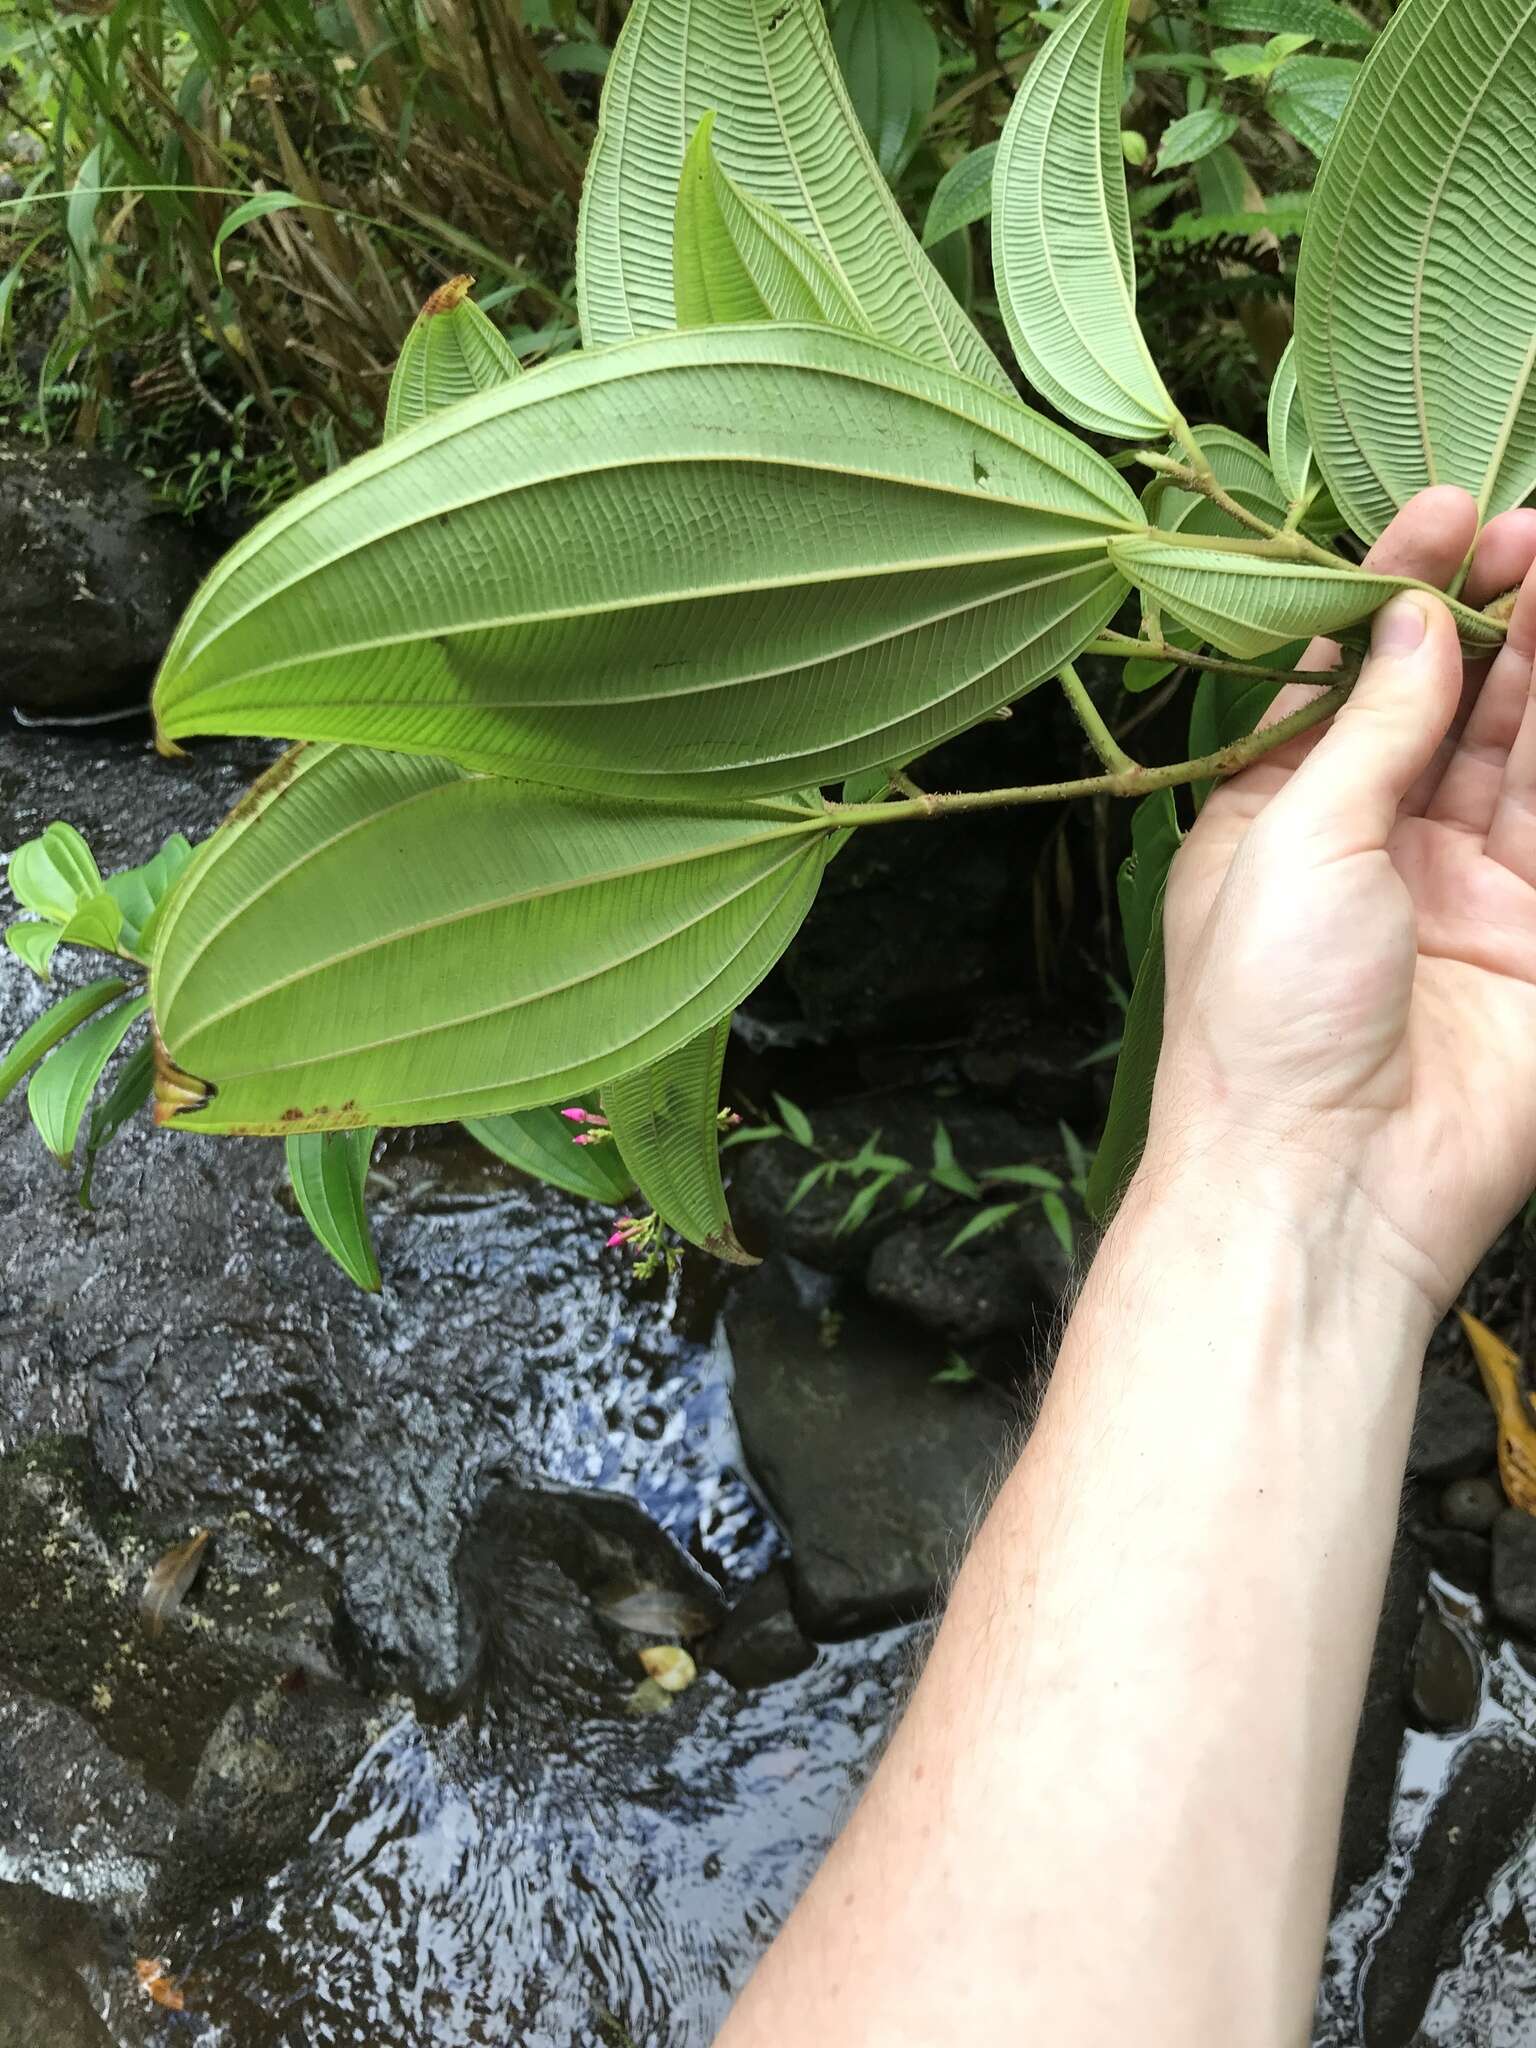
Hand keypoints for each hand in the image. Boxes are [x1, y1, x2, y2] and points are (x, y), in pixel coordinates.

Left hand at [1149, 485, 1535, 1312]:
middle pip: (1438, 709)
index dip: (1386, 598)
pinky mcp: (1534, 943)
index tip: (1437, 515)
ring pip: (1513, 755)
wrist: (1326, 1179)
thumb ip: (1367, 724)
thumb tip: (1408, 614)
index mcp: (1272, 826)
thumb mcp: (1294, 838)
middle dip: (1482, 615)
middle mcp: (1368, 853)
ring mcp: (1457, 899)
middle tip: (1525, 526)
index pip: (1338, 685)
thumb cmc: (1263, 1010)